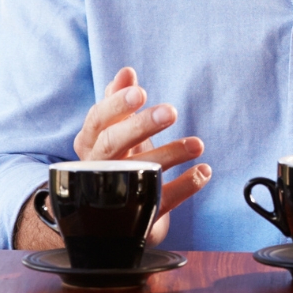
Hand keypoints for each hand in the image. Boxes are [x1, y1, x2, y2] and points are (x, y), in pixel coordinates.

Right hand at [77, 67, 211, 225]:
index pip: (97, 120)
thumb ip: (118, 102)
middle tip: (171, 111)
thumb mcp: (114, 132)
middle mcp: (96, 168)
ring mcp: (114, 195)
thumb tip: (126, 72)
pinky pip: (161, 201)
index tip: (140, 92)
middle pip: (112, 144)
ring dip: (170, 154)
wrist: (110, 220)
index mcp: (89, 144)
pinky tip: (202, 172)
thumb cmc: (115, 162)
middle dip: (140, 126)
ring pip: (137, 173)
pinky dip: (184, 186)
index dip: (116, 106)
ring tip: (197, 144)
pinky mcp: (136, 217)